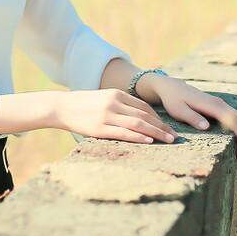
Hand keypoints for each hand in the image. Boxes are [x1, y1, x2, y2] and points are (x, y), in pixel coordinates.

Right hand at [51, 89, 176, 144]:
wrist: (61, 107)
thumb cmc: (84, 105)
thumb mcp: (104, 99)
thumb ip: (120, 105)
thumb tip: (139, 118)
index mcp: (117, 94)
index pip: (144, 106)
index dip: (158, 118)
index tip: (167, 127)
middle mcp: (114, 103)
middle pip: (144, 115)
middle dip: (162, 126)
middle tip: (175, 136)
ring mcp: (107, 115)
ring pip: (138, 124)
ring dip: (156, 132)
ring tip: (168, 140)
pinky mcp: (99, 128)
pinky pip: (123, 133)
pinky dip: (138, 137)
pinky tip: (149, 141)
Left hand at [149, 75, 236, 159]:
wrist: (173, 87)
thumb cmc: (173, 100)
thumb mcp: (179, 111)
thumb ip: (192, 118)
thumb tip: (207, 126)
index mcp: (212, 105)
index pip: (233, 120)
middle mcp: (220, 103)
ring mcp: (221, 104)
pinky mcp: (219, 107)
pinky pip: (235, 117)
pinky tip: (235, 140)